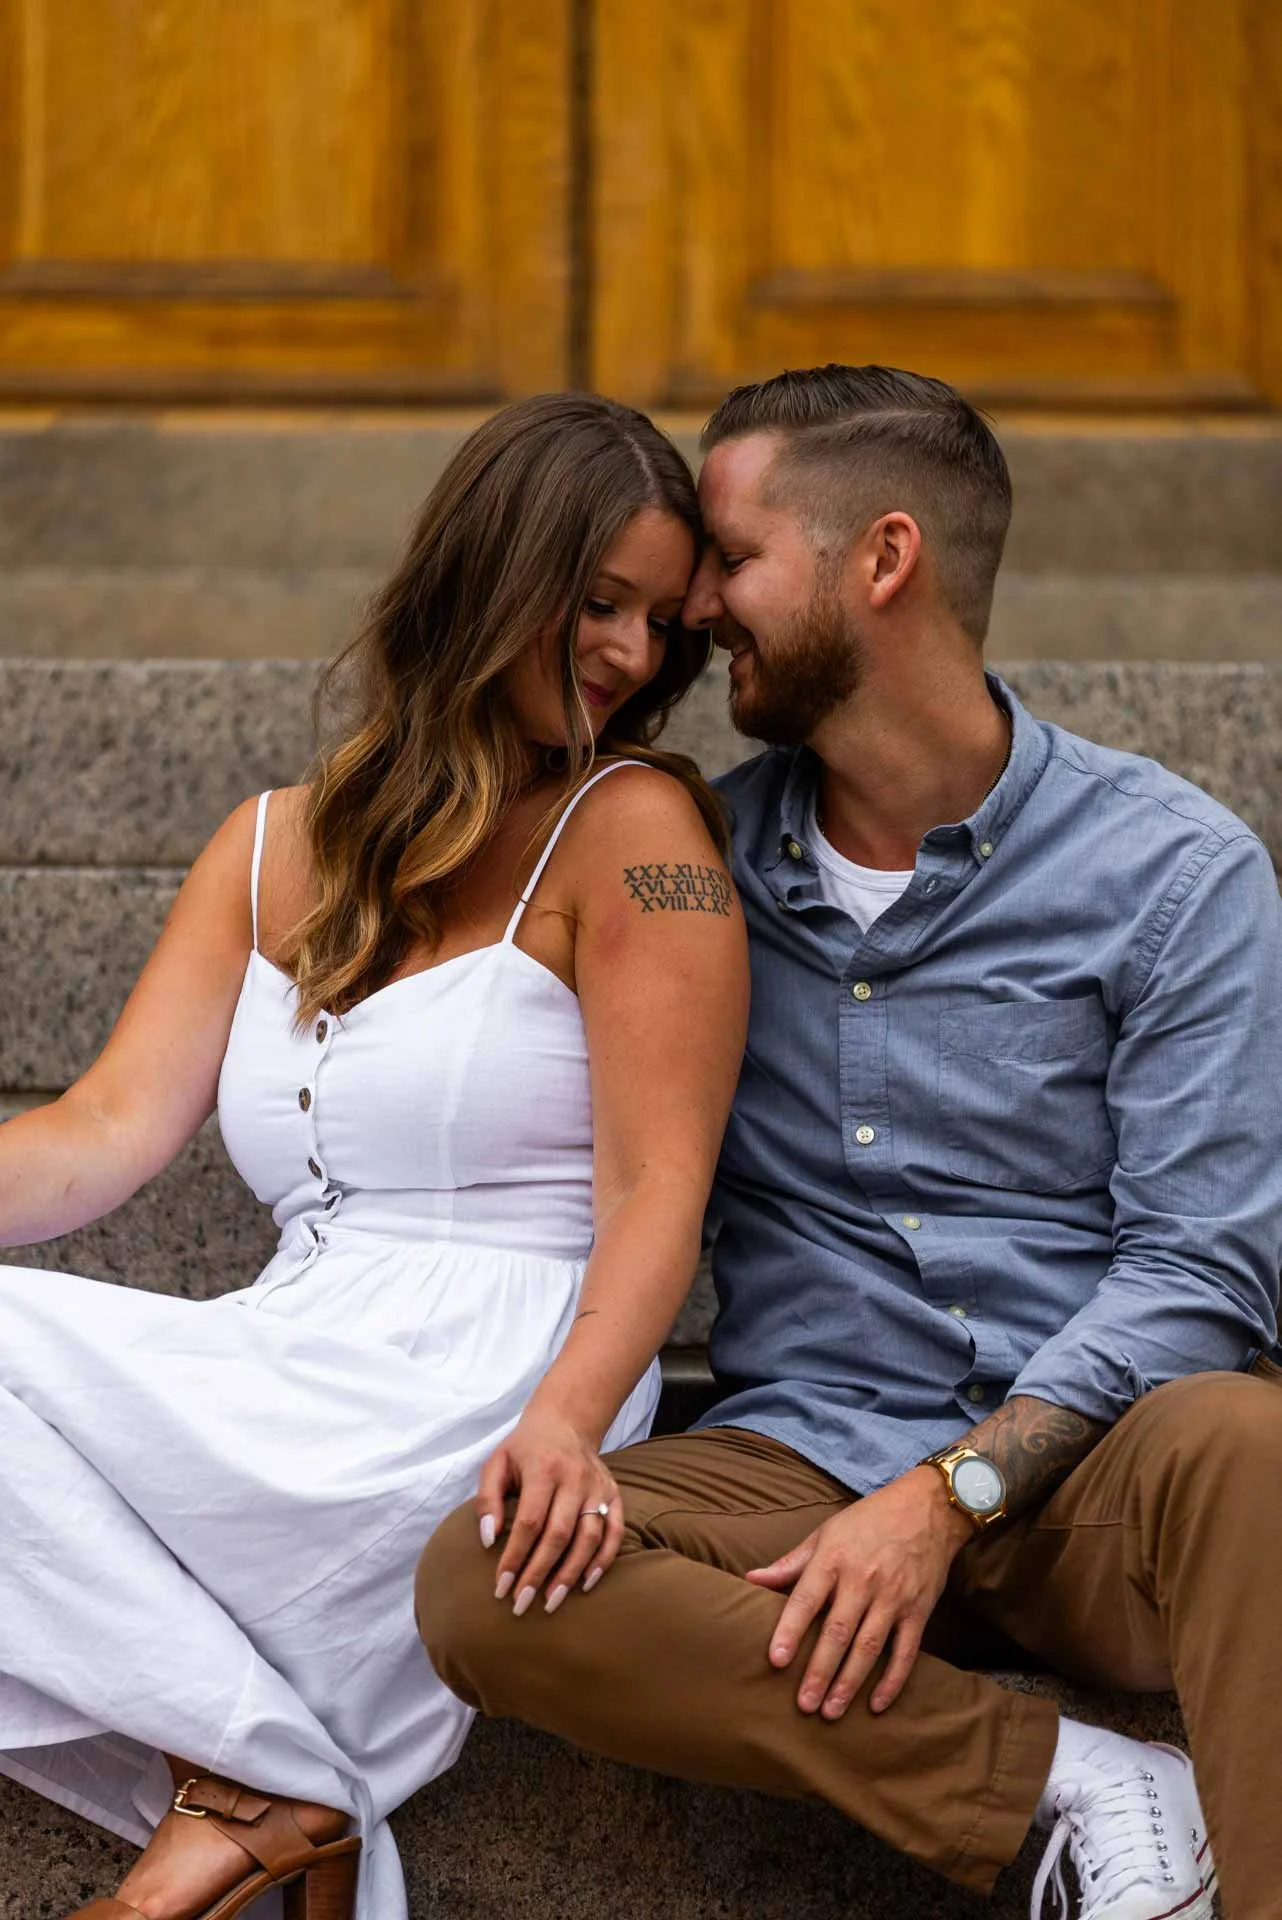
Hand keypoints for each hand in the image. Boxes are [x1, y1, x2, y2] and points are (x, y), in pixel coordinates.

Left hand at [475, 1406, 621, 1617]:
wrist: (565, 1420)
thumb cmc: (524, 1448)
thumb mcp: (496, 1463)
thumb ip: (487, 1500)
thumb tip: (488, 1541)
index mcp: (544, 1468)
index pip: (530, 1522)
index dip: (515, 1557)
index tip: (500, 1586)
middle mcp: (575, 1478)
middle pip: (559, 1535)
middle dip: (539, 1574)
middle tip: (520, 1605)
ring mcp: (598, 1486)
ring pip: (589, 1538)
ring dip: (570, 1574)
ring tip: (550, 1602)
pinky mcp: (614, 1494)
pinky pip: (615, 1532)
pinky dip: (603, 1560)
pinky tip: (586, 1583)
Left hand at [746, 1465, 972, 1716]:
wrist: (928, 1508)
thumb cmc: (869, 1520)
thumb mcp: (826, 1533)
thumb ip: (791, 1563)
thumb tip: (751, 1579)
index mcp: (834, 1559)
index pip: (806, 1599)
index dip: (790, 1630)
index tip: (776, 1661)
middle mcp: (862, 1580)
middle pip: (837, 1632)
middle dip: (820, 1671)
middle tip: (804, 1705)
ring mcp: (893, 1597)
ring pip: (868, 1647)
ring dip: (850, 1683)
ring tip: (831, 1711)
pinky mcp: (918, 1611)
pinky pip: (905, 1652)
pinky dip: (892, 1681)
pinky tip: (877, 1705)